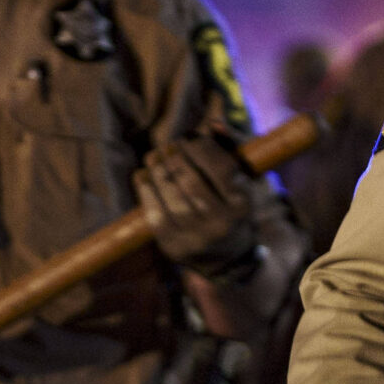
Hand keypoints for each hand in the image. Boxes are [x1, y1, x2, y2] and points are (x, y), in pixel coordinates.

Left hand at [137, 134, 258, 275]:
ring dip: (158, 170)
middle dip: (176, 157)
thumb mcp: (241, 181)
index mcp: (241, 204)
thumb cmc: (232, 208)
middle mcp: (220, 223)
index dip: (200, 147)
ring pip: (171, 197)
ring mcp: (196, 238)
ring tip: (153, 156)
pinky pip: (155, 214)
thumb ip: (230, 149)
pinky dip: (145, 191)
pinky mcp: (174, 247)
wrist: (227, 259)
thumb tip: (213, 123)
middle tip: (168, 145)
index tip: (189, 138)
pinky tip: (142, 175)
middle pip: (191, 181)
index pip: (219, 167)